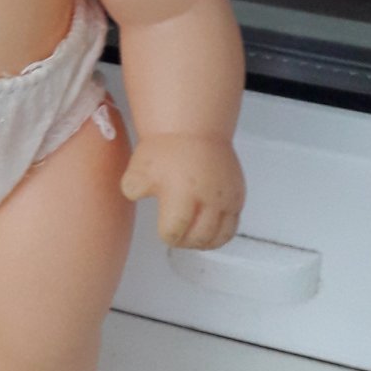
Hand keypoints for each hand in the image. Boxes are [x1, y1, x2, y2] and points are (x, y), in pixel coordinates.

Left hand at [121, 133, 244, 249]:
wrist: (194, 129)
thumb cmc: (166, 148)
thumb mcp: (138, 168)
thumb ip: (132, 189)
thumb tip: (135, 196)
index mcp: (181, 193)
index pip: (174, 232)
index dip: (167, 235)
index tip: (164, 230)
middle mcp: (207, 198)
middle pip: (198, 237)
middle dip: (185, 241)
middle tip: (178, 236)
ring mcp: (225, 198)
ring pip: (219, 237)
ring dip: (204, 242)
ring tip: (193, 236)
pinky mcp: (237, 195)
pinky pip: (233, 226)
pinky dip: (220, 234)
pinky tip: (208, 229)